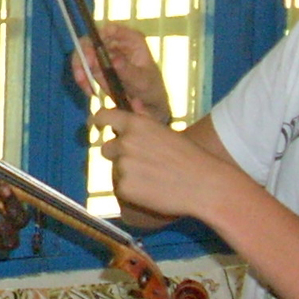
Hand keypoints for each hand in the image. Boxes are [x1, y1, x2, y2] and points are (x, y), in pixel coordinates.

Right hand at [71, 23, 171, 122]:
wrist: (148, 105)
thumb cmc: (151, 89)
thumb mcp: (143, 82)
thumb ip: (129, 71)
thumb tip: (113, 60)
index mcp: (131, 39)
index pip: (111, 29)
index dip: (98, 36)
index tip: (92, 54)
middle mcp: (116, 42)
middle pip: (92, 39)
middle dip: (84, 54)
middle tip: (83, 71)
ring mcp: (104, 54)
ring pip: (83, 53)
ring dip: (80, 68)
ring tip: (86, 86)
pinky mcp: (97, 66)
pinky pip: (83, 67)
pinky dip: (82, 78)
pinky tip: (90, 92)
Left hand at [94, 107, 227, 219]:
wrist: (203, 184)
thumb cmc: (189, 157)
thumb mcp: (164, 132)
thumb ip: (142, 123)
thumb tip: (130, 108)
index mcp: (135, 124)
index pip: (103, 116)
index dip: (97, 121)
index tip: (95, 126)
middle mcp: (125, 142)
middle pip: (106, 148)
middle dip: (117, 156)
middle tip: (141, 164)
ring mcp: (123, 165)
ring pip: (114, 170)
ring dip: (126, 173)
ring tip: (152, 178)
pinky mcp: (124, 187)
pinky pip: (120, 188)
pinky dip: (132, 191)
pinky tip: (151, 190)